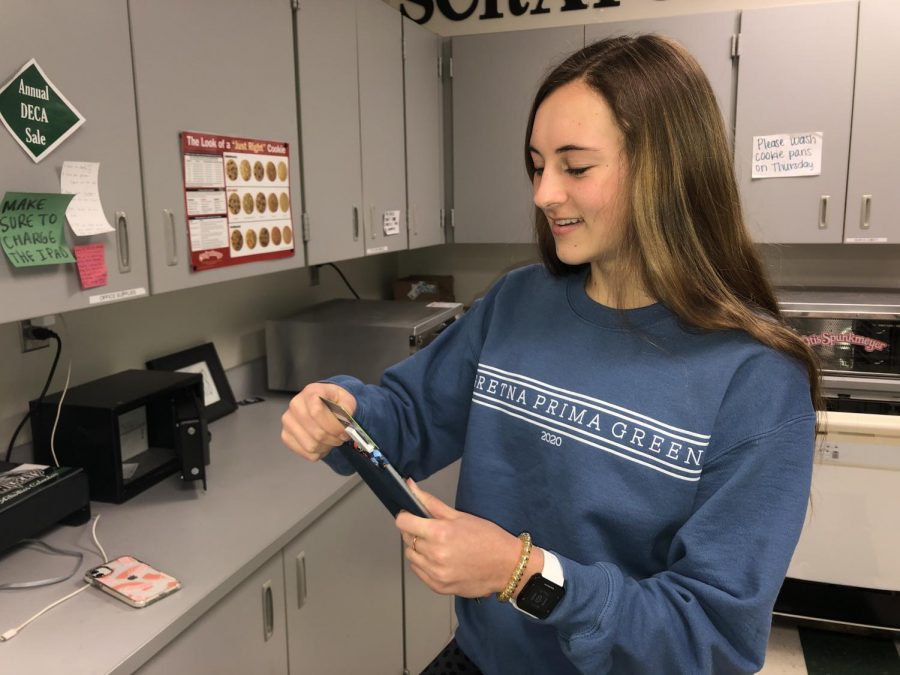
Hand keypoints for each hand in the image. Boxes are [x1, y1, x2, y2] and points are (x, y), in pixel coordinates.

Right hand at [281, 382, 356, 461]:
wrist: (324, 404)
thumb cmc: (334, 403)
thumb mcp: (347, 401)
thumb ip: (347, 411)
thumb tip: (344, 425)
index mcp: (311, 392)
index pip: (317, 412)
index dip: (333, 426)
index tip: (344, 431)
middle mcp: (295, 405)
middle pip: (316, 432)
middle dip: (333, 438)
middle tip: (341, 436)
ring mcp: (288, 421)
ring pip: (311, 446)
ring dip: (326, 446)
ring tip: (331, 438)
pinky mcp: (286, 436)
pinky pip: (306, 453)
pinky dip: (319, 452)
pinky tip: (323, 443)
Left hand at [396, 480, 542, 598]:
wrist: (507, 566)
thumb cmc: (487, 537)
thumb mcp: (460, 516)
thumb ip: (430, 503)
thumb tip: (409, 486)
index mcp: (439, 533)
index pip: (403, 522)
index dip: (406, 516)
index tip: (412, 516)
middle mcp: (434, 555)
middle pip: (407, 539)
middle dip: (415, 532)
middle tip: (433, 531)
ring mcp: (435, 573)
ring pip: (411, 556)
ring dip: (419, 549)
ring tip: (438, 546)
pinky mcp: (438, 587)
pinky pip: (419, 572)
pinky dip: (424, 564)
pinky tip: (440, 559)